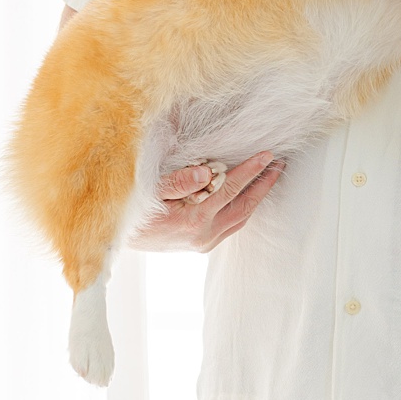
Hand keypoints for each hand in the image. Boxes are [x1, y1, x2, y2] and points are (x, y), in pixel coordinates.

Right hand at [128, 151, 285, 251]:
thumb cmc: (134, 212)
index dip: (251, 170)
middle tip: (280, 163)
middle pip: (245, 206)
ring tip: (270, 175)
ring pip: (241, 217)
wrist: (120, 240)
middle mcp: (205, 235)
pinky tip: (249, 194)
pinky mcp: (203, 244)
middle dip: (264, 184)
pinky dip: (244, 206)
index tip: (267, 154)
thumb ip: (179, 181)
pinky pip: (232, 223)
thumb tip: (207, 172)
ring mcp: (206, 242)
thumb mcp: (151, 191)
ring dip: (257, 195)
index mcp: (195, 220)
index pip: (231, 189)